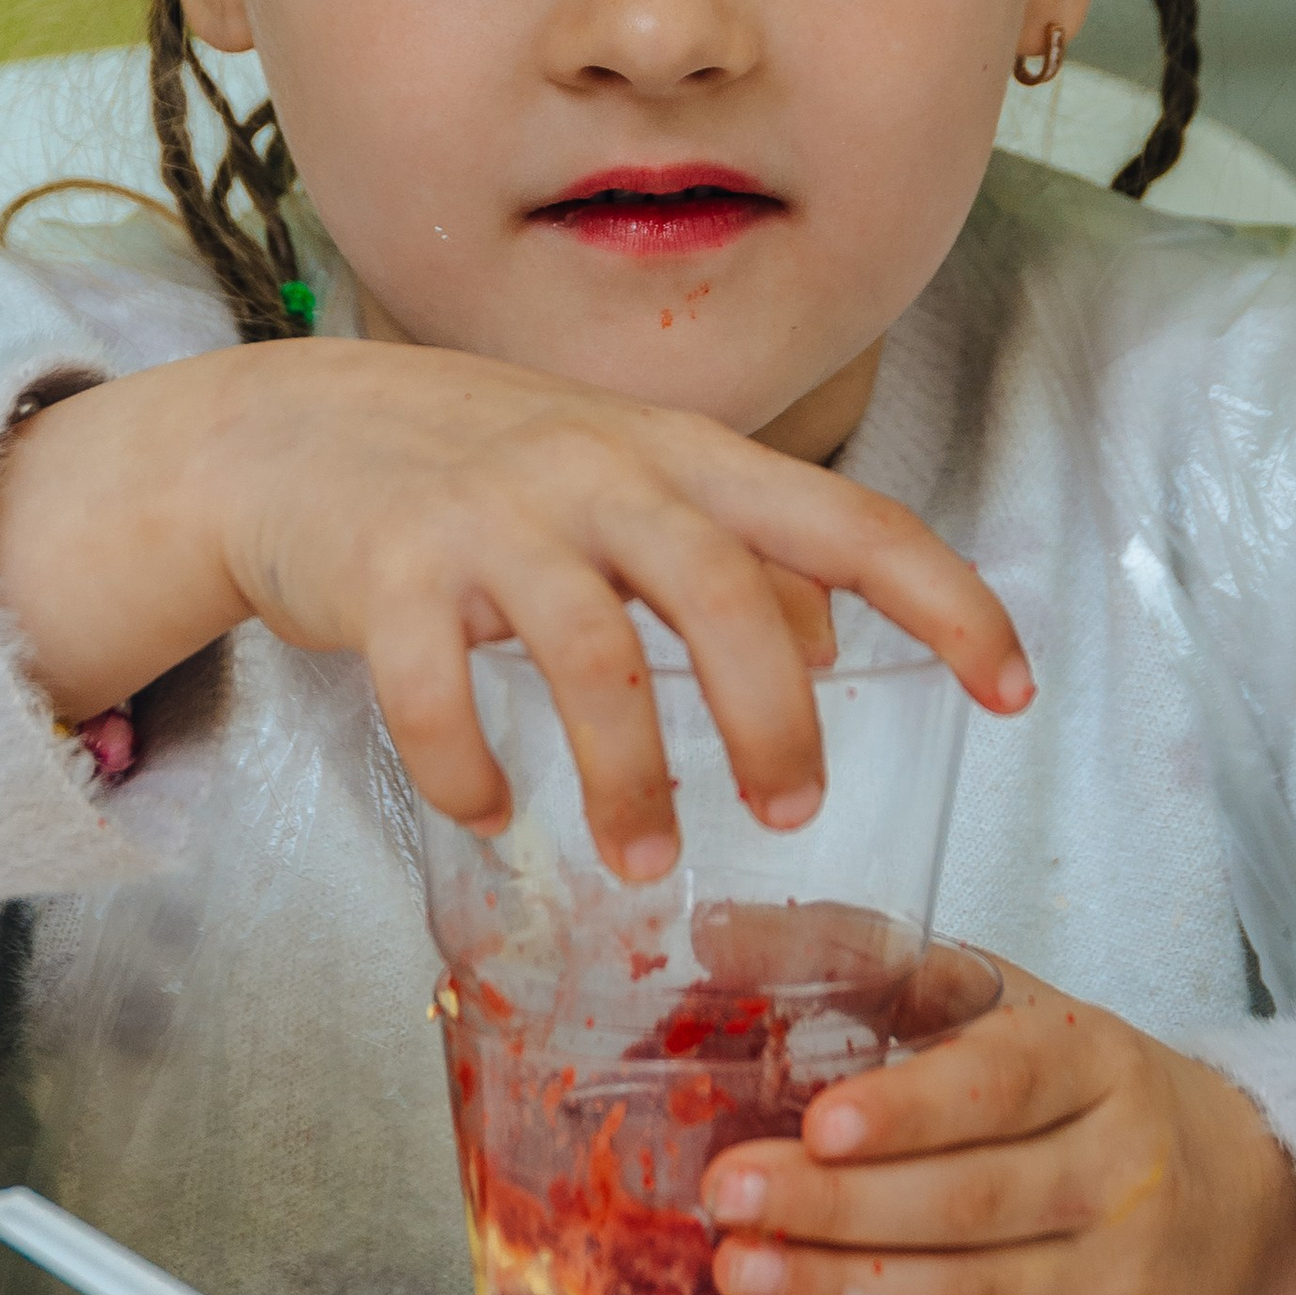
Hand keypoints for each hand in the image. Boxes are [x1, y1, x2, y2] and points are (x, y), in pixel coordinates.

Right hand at [0, 340, 1030, 875]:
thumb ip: (731, 549)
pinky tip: (491, 815)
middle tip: (793, 814)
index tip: (1015, 691)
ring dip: (626, 776)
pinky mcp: (387, 568)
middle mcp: (597, 470)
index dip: (944, 600)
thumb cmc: (478, 467)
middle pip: (720, 592)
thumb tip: (838, 636)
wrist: (281, 428)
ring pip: (589, 654)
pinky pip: (437, 692)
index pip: (847, 517)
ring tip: (646, 866)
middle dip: (773, 718)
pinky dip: (468, 771)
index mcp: (681, 454)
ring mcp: (489, 515)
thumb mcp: (624, 480)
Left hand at [699, 952, 1295, 1294]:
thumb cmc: (1087, 1096)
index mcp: (1093, 1066)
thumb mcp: (1006, 1002)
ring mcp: (1112, 1289)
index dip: (912, 1106)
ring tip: (747, 1277)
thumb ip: (867, 959)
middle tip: (731, 1198)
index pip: (1003, 1083)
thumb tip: (717, 933)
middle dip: (841, 1204)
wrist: (1246, 1210)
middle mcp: (1115, 1177)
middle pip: (972, 1200)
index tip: (821, 1119)